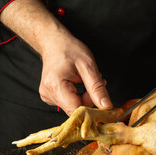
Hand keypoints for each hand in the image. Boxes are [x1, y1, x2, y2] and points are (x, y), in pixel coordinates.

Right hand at [0, 0, 112, 115]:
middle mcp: (48, 95)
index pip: (76, 111)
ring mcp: (48, 97)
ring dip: (86, 96)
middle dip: (90, 98)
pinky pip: (70, 103)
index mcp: (55, 86)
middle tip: (96, 80)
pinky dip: (79, 96)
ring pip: (75, 107)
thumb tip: (107, 106)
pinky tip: (78, 83)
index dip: (92, 111)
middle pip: (76, 109)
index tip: (106, 106)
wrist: (54, 42)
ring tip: (85, 78)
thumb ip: (97, 88)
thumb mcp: (88, 66)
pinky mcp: (51, 98)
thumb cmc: (69, 50)